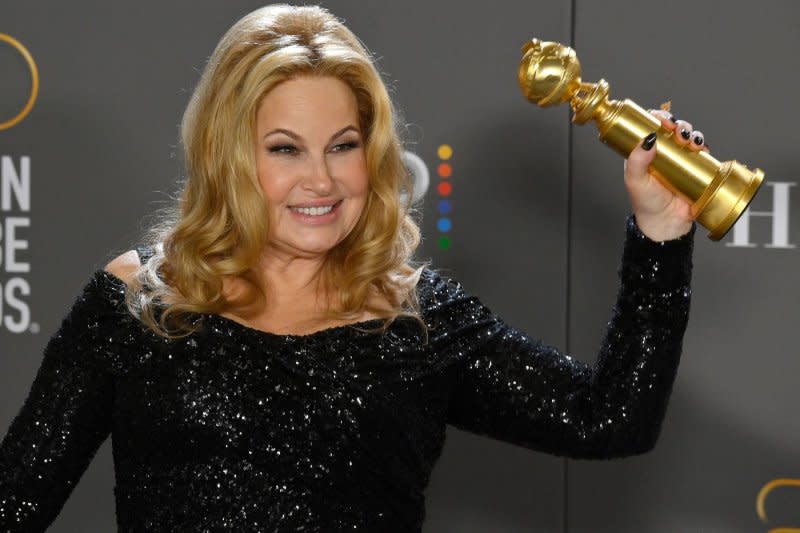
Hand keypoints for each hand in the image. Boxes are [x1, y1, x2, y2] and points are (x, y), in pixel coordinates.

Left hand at [623, 108, 703, 240]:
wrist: (666, 223)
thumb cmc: (646, 203)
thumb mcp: (635, 181)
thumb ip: (636, 160)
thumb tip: (648, 138)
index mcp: (644, 152)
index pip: (650, 126)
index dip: (658, 119)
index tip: (663, 122)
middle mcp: (662, 153)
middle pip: (672, 128)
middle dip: (678, 124)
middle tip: (678, 133)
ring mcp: (679, 159)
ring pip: (688, 136)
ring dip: (691, 133)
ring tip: (690, 142)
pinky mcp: (695, 167)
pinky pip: (701, 151)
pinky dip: (703, 144)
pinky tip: (701, 148)